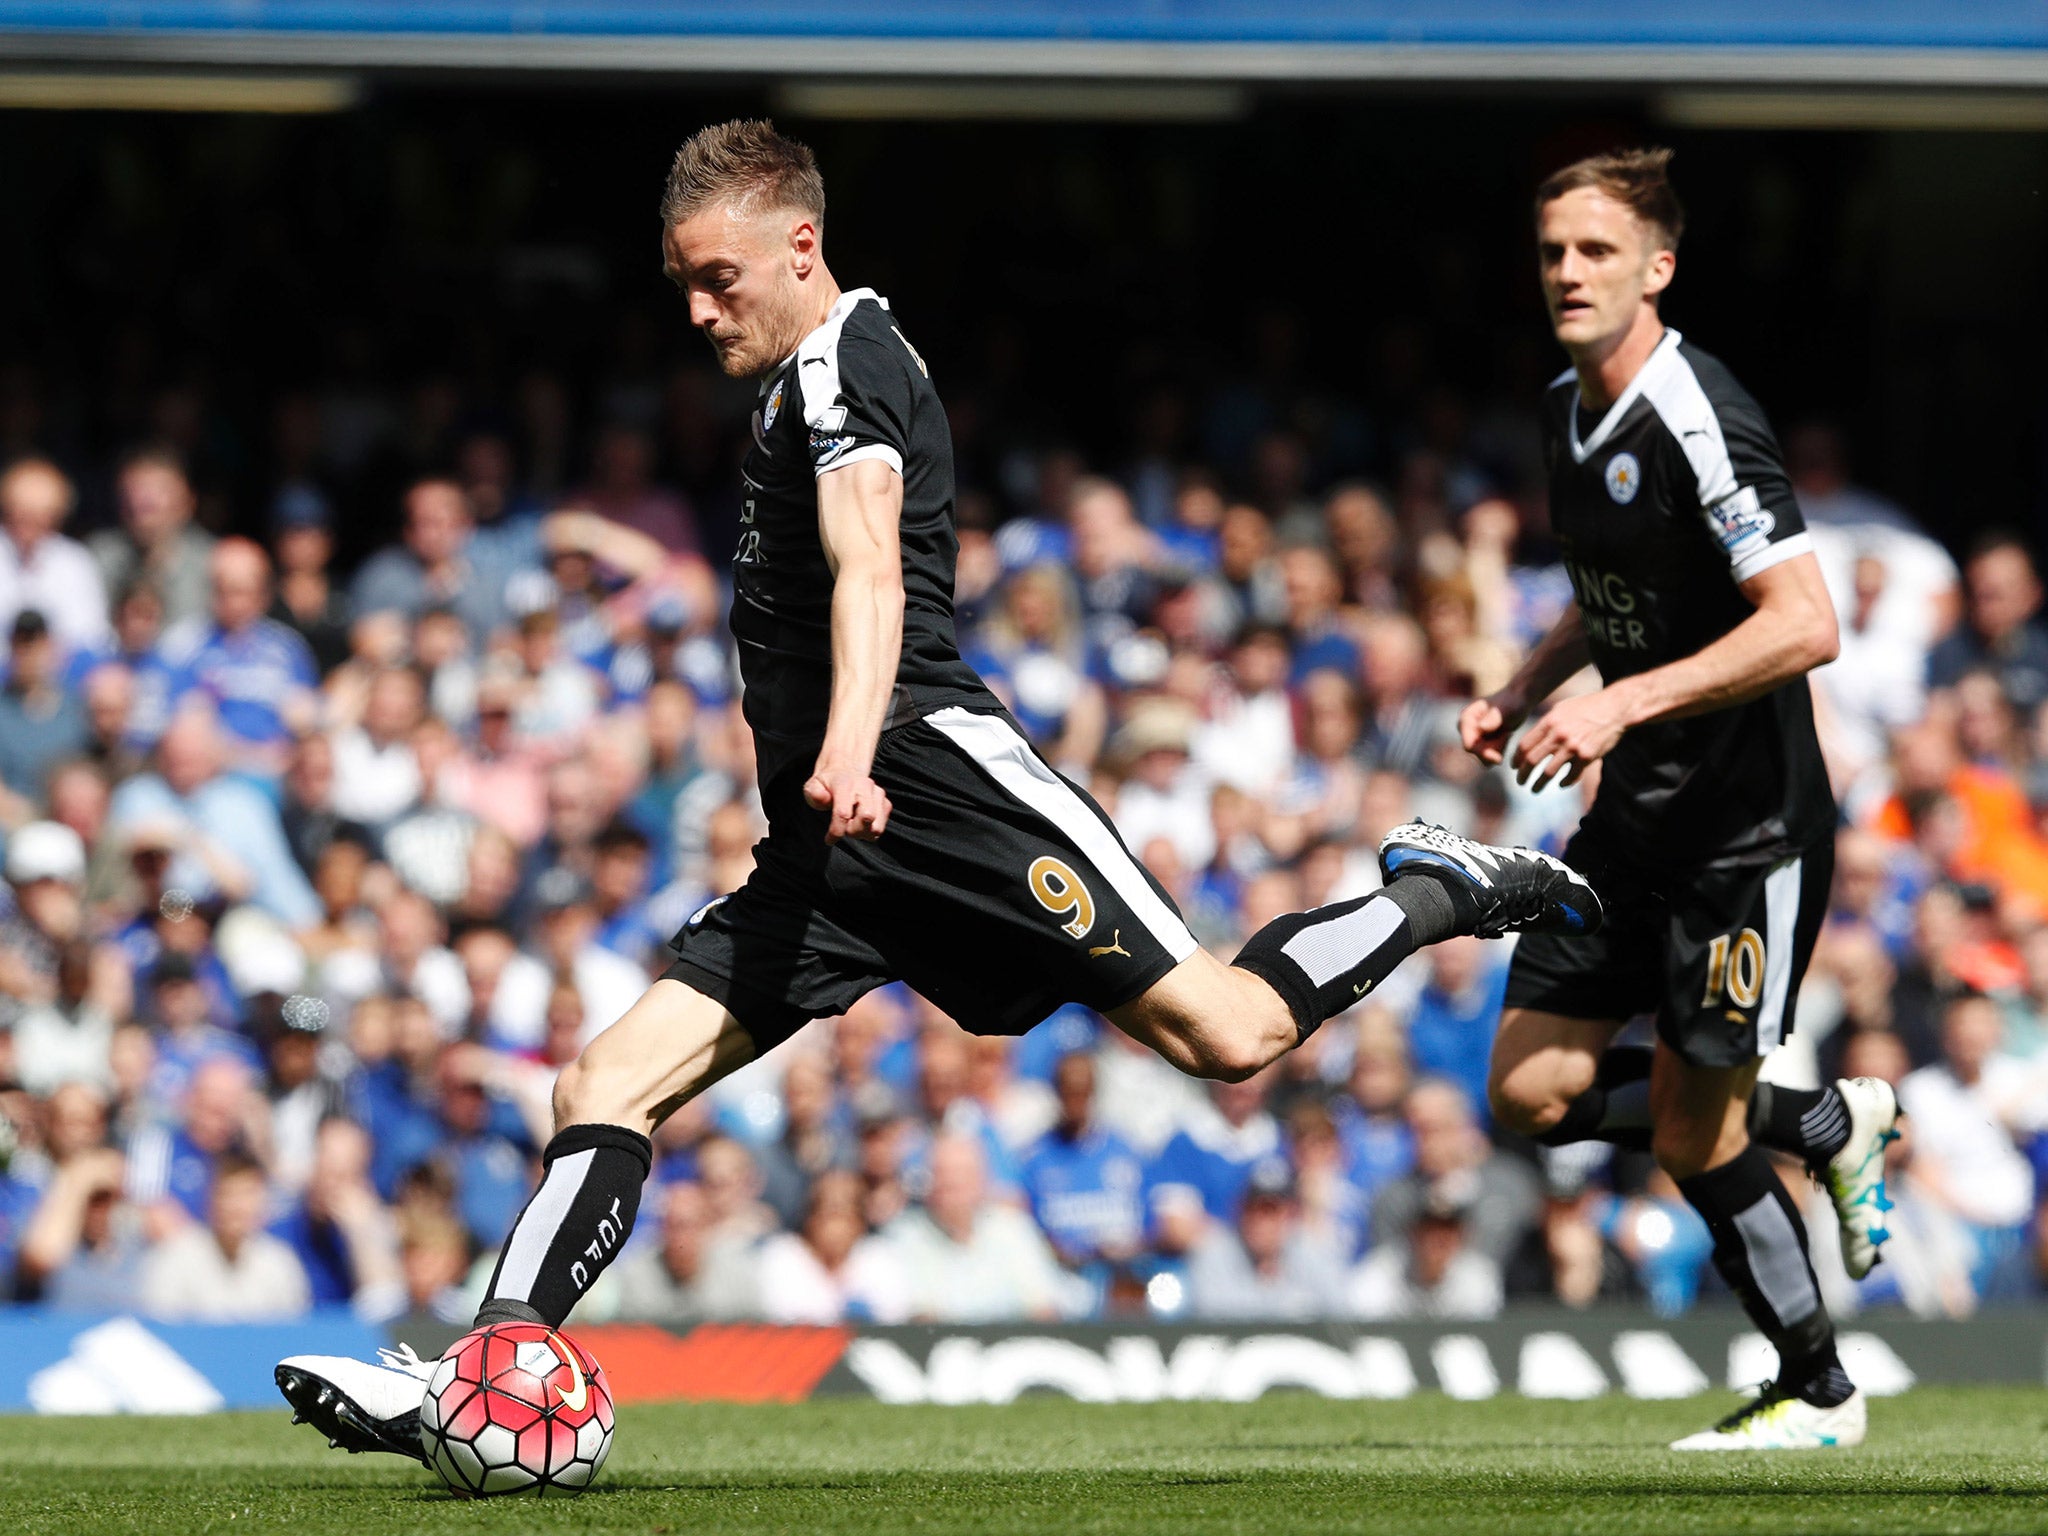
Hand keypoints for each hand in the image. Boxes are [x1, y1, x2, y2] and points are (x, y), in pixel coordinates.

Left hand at [804, 763, 892, 843]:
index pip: (843, 813)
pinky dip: (870, 831)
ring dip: (862, 833)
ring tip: (852, 826)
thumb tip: (824, 799)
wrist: (844, 773)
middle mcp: (865, 786)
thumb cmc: (827, 785)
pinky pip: (881, 827)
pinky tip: (859, 824)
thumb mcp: (813, 786)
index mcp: (844, 783)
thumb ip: (814, 793)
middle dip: (853, 831)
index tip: (829, 839)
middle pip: (867, 818)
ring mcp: (878, 794)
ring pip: (876, 827)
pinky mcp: (885, 802)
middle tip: (844, 828)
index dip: (836, 831)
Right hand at [1458, 689, 1527, 765]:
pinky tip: (1505, 737)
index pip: (1469, 745)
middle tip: (1508, 735)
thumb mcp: (1506, 709)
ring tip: (1507, 733)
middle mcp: (1465, 727)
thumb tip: (1481, 727)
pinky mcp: (1479, 740)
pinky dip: (1499, 750)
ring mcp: (1472, 734)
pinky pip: (1487, 756)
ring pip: (1482, 756)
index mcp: (1466, 718)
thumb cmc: (1513, 702)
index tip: (1500, 758)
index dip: (1483, 754)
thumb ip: (1494, 718)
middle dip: (1493, 749)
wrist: (1519, 700)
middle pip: (1475, 752)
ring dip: (1497, 749)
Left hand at [1510, 686, 1633, 790]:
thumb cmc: (1587, 707)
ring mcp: (1572, 747)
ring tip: (1534, 789)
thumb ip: (1546, 724)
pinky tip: (1560, 784)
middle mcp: (1558, 735)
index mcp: (1549, 722)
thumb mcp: (1561, 708)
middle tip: (1520, 782)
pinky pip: (1571, 776)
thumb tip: (1531, 740)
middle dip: (1523, 775)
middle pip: (1532, 761)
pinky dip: (1564, 783)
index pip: (1524, 745)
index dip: (1516, 759)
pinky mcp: (1587, 757)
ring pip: (1548, 772)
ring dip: (1539, 784)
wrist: (1615, 708)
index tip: (1514, 767)